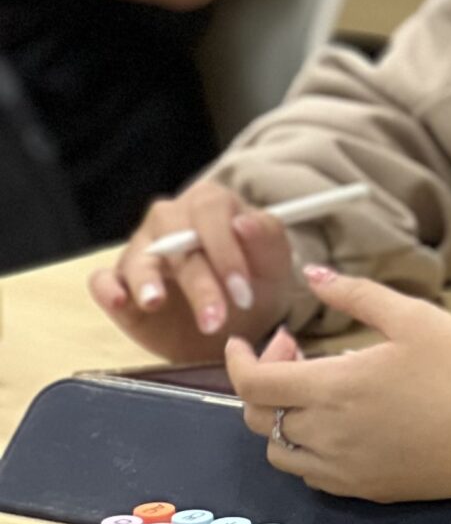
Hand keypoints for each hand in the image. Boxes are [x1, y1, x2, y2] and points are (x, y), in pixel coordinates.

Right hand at [90, 181, 297, 358]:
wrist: (240, 321)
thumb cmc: (258, 280)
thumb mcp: (275, 262)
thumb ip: (265, 238)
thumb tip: (244, 222)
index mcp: (210, 203)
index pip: (211, 211)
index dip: (227, 251)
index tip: (243, 291)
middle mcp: (170, 218)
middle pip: (175, 240)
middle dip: (198, 282)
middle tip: (215, 319)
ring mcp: (141, 248)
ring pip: (138, 258)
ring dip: (147, 283)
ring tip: (156, 302)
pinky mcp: (119, 281)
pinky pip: (102, 278)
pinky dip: (107, 288)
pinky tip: (119, 301)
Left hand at [226, 266, 450, 500]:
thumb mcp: (415, 317)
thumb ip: (356, 294)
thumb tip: (311, 275)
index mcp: (335, 389)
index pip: (253, 384)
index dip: (237, 361)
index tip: (244, 342)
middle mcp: (328, 436)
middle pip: (258, 418)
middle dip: (263, 381)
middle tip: (297, 351)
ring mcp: (345, 470)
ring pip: (279, 452)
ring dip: (280, 419)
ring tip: (317, 390)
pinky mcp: (367, 491)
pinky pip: (312, 474)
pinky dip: (306, 448)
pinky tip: (340, 424)